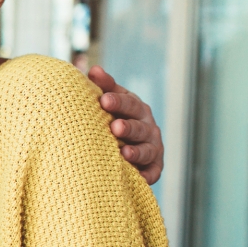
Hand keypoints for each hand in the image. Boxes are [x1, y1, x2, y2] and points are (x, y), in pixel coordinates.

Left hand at [88, 66, 163, 184]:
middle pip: (139, 125)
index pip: (127, 102)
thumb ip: (102, 86)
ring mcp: (152, 147)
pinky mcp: (154, 168)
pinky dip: (147, 175)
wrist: (122, 146)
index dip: (117, 101)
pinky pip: (152, 172)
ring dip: (137, 151)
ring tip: (124, 153)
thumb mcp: (108, 100)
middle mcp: (147, 125)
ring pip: (147, 149)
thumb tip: (93, 69)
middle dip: (128, 126)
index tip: (103, 100)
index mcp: (135, 107)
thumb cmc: (111, 117)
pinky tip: (139, 178)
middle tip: (115, 127)